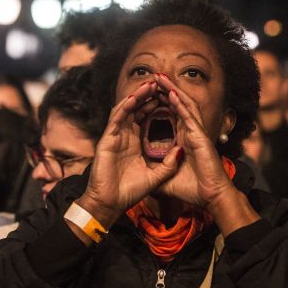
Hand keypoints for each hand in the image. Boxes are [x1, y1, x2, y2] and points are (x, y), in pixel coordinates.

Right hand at [77, 81, 181, 227]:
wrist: (109, 204)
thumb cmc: (128, 192)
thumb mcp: (155, 177)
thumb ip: (167, 164)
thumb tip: (181, 150)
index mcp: (135, 142)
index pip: (146, 118)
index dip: (156, 105)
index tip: (168, 95)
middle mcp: (124, 136)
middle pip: (137, 109)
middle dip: (148, 95)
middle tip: (160, 82)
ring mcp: (115, 136)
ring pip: (126, 109)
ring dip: (137, 96)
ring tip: (149, 84)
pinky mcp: (107, 140)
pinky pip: (116, 118)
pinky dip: (125, 106)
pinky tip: (134, 97)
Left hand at [153, 73, 259, 234]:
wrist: (211, 198)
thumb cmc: (193, 190)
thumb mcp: (166, 180)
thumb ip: (157, 171)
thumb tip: (143, 173)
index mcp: (183, 140)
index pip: (170, 115)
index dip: (160, 103)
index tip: (148, 94)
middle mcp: (190, 133)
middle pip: (177, 105)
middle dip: (166, 90)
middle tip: (153, 78)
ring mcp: (197, 133)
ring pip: (184, 105)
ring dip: (173, 90)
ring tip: (160, 77)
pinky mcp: (200, 137)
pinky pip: (189, 116)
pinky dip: (181, 103)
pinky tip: (171, 93)